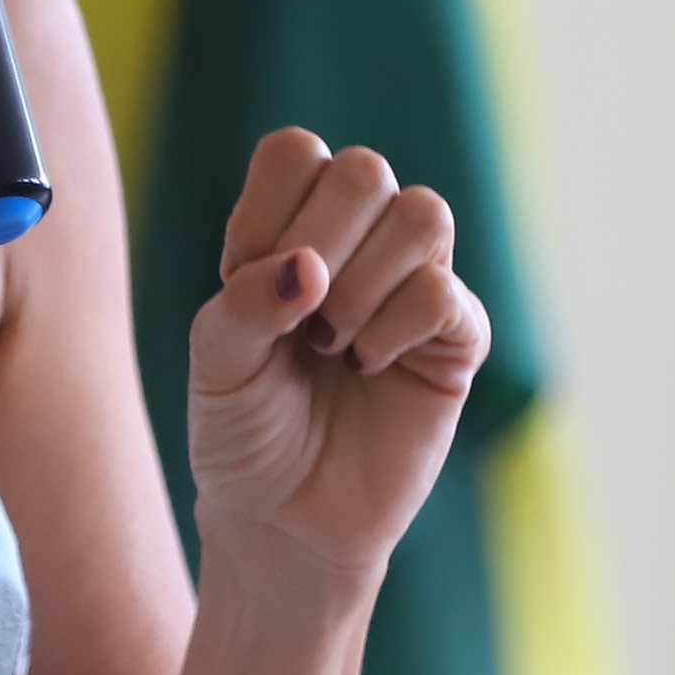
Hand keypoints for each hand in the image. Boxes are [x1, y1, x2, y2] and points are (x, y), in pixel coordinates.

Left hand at [184, 129, 485, 589]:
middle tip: (296, 320)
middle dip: (319, 241)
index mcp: (295, 228)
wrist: (282, 521)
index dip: (265, 211)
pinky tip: (366, 367)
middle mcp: (362, 243)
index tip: (240, 278)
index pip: (297, 153)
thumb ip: (245, 304)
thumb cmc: (244, 432)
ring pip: (423, 213)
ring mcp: (416, 286)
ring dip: (365, 279)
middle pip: (364, 170)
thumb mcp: (216, 364)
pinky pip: (446, 292)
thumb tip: (308, 266)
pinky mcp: (458, 340)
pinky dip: (396, 326)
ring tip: (332, 341)